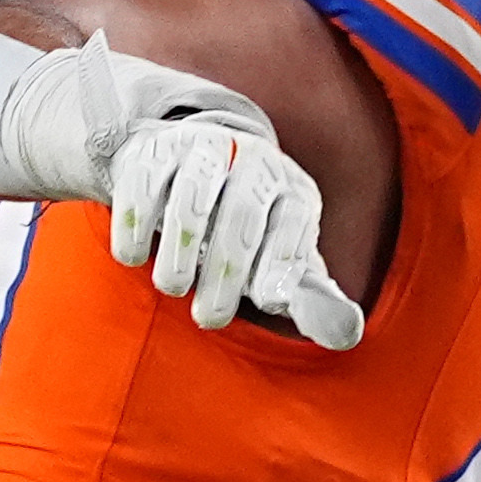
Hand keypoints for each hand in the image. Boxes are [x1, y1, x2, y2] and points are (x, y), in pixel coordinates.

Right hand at [100, 106, 366, 349]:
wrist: (192, 178)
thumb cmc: (249, 241)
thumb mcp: (283, 267)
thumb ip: (311, 301)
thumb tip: (348, 334)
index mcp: (295, 191)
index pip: (293, 225)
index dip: (280, 264)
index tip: (266, 300)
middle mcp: (255, 160)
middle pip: (244, 213)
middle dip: (227, 271)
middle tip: (210, 319)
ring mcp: (204, 148)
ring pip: (193, 195)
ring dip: (181, 249)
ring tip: (173, 288)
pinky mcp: (155, 148)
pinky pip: (143, 182)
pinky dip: (135, 223)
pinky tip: (132, 258)